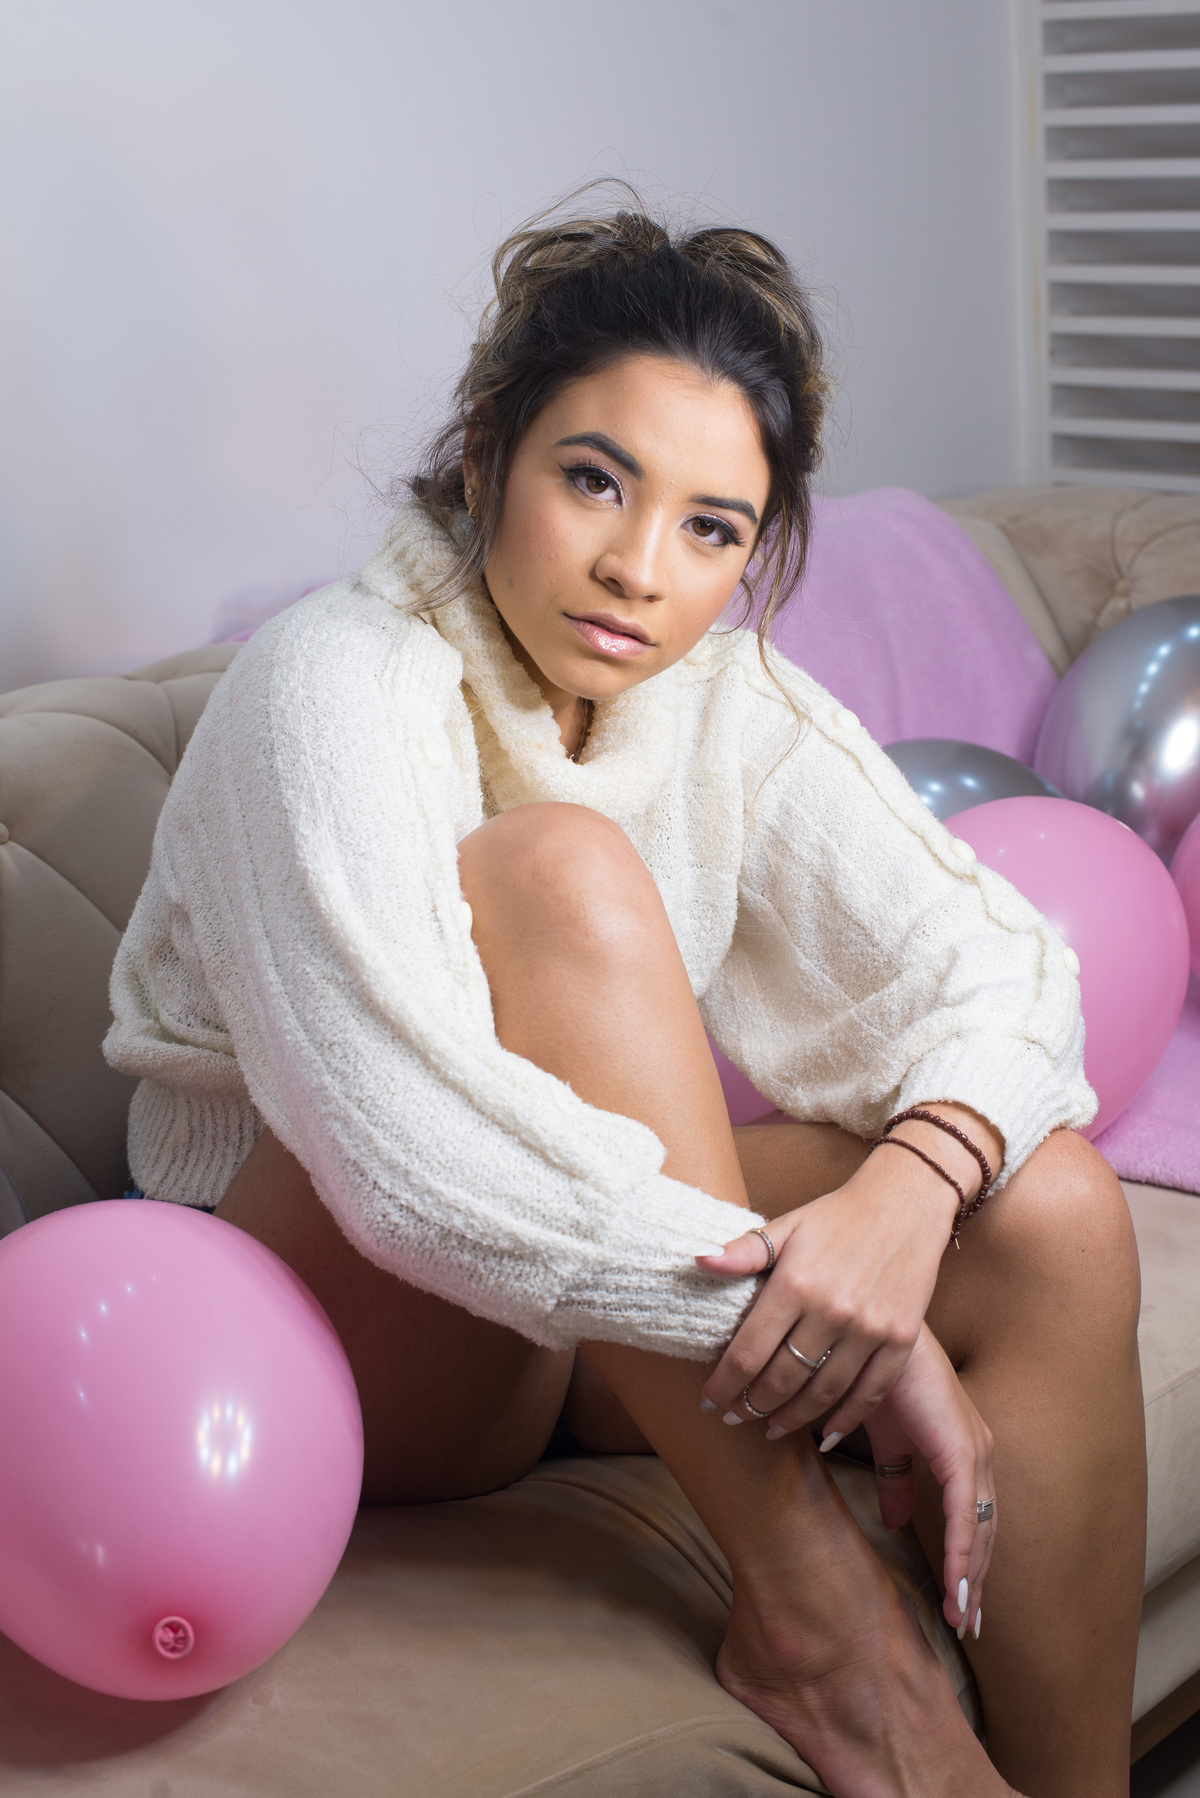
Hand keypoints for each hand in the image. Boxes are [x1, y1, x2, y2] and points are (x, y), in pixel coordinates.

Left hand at [697, 1145, 958, 1435]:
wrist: (905, 1205)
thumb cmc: (837, 1217)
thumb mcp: (787, 1226)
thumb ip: (744, 1252)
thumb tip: (697, 1261)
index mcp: (795, 1283)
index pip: (749, 1351)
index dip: (724, 1384)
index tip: (708, 1403)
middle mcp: (832, 1310)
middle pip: (782, 1379)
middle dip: (751, 1405)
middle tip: (733, 1417)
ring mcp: (869, 1329)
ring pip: (823, 1393)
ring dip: (792, 1418)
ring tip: (770, 1426)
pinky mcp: (901, 1339)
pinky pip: (870, 1392)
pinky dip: (846, 1418)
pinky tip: (825, 1433)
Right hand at [857, 1325, 994, 1637]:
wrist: (872, 1336)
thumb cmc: (877, 1377)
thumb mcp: (883, 1439)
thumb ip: (894, 1478)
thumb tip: (893, 1522)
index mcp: (961, 1451)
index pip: (971, 1520)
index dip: (966, 1563)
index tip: (957, 1604)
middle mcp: (977, 1453)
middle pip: (984, 1532)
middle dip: (974, 1581)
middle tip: (965, 1625)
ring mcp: (974, 1451)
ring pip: (980, 1530)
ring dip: (971, 1576)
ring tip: (960, 1616)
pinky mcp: (961, 1449)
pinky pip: (966, 1513)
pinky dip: (961, 1552)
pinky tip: (956, 1582)